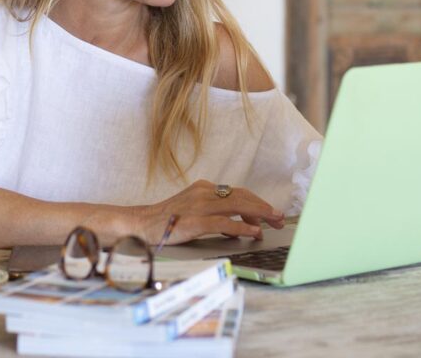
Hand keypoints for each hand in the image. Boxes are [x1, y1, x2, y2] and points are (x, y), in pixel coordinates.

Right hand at [133, 180, 284, 244]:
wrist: (141, 224)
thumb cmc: (168, 220)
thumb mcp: (193, 209)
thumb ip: (215, 213)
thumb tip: (240, 224)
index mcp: (204, 188)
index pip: (238, 192)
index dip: (257, 202)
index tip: (270, 213)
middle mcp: (204, 192)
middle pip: (242, 196)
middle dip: (264, 207)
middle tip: (279, 217)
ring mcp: (199, 206)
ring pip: (237, 205)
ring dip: (259, 214)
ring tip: (273, 222)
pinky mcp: (194, 221)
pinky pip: (223, 223)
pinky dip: (241, 227)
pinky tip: (253, 232)